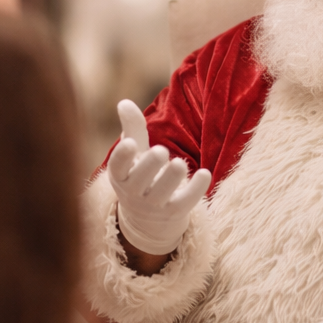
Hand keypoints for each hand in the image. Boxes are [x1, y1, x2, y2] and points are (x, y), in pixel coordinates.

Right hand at [108, 100, 211, 256]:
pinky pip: (184, 203)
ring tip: (179, 163)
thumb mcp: (135, 154)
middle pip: (138, 182)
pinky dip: (195, 190)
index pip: (117, 168)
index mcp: (121, 176)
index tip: (129, 143)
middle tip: (161, 151)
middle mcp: (134, 193)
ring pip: (161, 194)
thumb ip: (132, 128)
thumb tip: (124, 102)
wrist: (148, 220)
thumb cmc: (141, 175)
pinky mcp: (174, 212)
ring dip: (170, 179)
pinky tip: (205, 173)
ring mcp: (154, 206)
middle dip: (149, 167)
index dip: (122, 157)